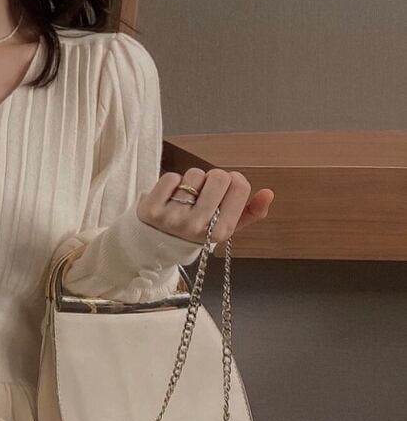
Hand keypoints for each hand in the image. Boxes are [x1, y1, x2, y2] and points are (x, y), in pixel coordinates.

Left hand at [138, 168, 274, 247]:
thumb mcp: (225, 227)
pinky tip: (170, 198)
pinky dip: (172, 182)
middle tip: (205, 192)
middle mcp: (197, 226)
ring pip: (194, 175)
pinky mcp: (151, 209)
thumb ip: (251, 212)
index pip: (239, 185)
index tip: (226, 188)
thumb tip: (269, 193)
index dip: (233, 181)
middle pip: (218, 176)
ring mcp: (173, 218)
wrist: (156, 246)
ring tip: (187, 197)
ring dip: (192, 181)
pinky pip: (171, 177)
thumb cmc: (196, 231)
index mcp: (221, 231)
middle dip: (213, 179)